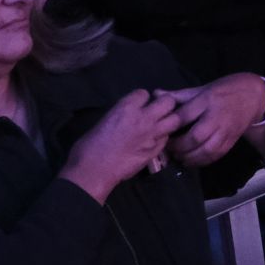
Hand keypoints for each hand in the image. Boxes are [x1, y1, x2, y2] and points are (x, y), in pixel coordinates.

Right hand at [60, 88, 184, 200]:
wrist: (93, 171)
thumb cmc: (90, 145)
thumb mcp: (105, 119)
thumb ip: (122, 113)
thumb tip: (130, 113)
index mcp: (127, 107)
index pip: (144, 93)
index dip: (142, 99)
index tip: (138, 105)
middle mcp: (144, 118)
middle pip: (167, 101)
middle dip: (163, 104)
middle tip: (156, 111)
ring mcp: (152, 135)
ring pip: (175, 120)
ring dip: (169, 120)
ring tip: (161, 124)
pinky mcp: (155, 150)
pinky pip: (166, 138)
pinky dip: (163, 137)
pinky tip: (154, 141)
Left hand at [166, 75, 264, 168]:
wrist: (253, 96)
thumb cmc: (223, 91)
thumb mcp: (201, 89)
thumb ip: (179, 95)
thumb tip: (156, 94)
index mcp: (207, 99)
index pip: (185, 115)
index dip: (171, 126)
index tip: (161, 133)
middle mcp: (217, 116)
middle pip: (196, 136)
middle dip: (179, 146)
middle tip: (169, 149)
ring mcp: (226, 130)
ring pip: (206, 149)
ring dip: (189, 157)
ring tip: (179, 157)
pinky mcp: (231, 141)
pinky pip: (215, 155)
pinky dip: (201, 161)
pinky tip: (191, 161)